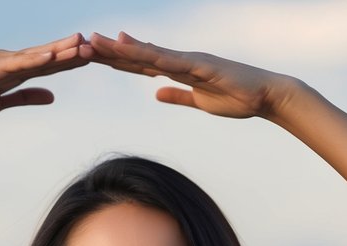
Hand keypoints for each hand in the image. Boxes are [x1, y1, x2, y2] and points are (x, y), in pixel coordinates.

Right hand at [0, 34, 92, 121]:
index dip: (71, 61)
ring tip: (82, 44)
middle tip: (98, 45)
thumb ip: (25, 98)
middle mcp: (8, 62)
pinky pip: (14, 64)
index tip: (95, 57)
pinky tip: (50, 56)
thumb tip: (52, 96)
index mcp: (13, 72)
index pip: (48, 66)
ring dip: (58, 50)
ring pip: (35, 56)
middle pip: (46, 56)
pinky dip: (33, 59)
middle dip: (72, 52)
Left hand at [87, 31, 298, 119]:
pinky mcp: (199, 66)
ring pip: (147, 53)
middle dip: (108, 51)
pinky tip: (129, 47)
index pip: (140, 65)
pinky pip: (168, 60)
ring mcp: (188, 61)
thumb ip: (177, 95)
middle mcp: (179, 60)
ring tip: (94, 41)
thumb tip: (156, 92)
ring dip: (119, 48)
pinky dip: (147, 53)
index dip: (115, 60)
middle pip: (137, 55)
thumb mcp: (199, 102)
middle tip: (80, 43)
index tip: (92, 56)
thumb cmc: (237, 99)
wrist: (266, 96)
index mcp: (178, 70)